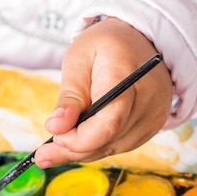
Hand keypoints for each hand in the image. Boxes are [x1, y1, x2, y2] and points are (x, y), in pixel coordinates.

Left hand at [33, 17, 172, 167]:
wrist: (142, 41)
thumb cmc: (107, 46)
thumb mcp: (79, 59)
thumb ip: (69, 96)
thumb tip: (56, 128)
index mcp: (126, 76)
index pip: (108, 123)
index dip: (79, 139)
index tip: (54, 136)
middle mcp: (147, 101)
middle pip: (108, 139)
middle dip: (73, 149)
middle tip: (43, 154)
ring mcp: (153, 116)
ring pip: (112, 147)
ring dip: (83, 151)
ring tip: (54, 149)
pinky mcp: (153, 126)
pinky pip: (120, 145)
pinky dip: (98, 145)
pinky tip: (80, 140)